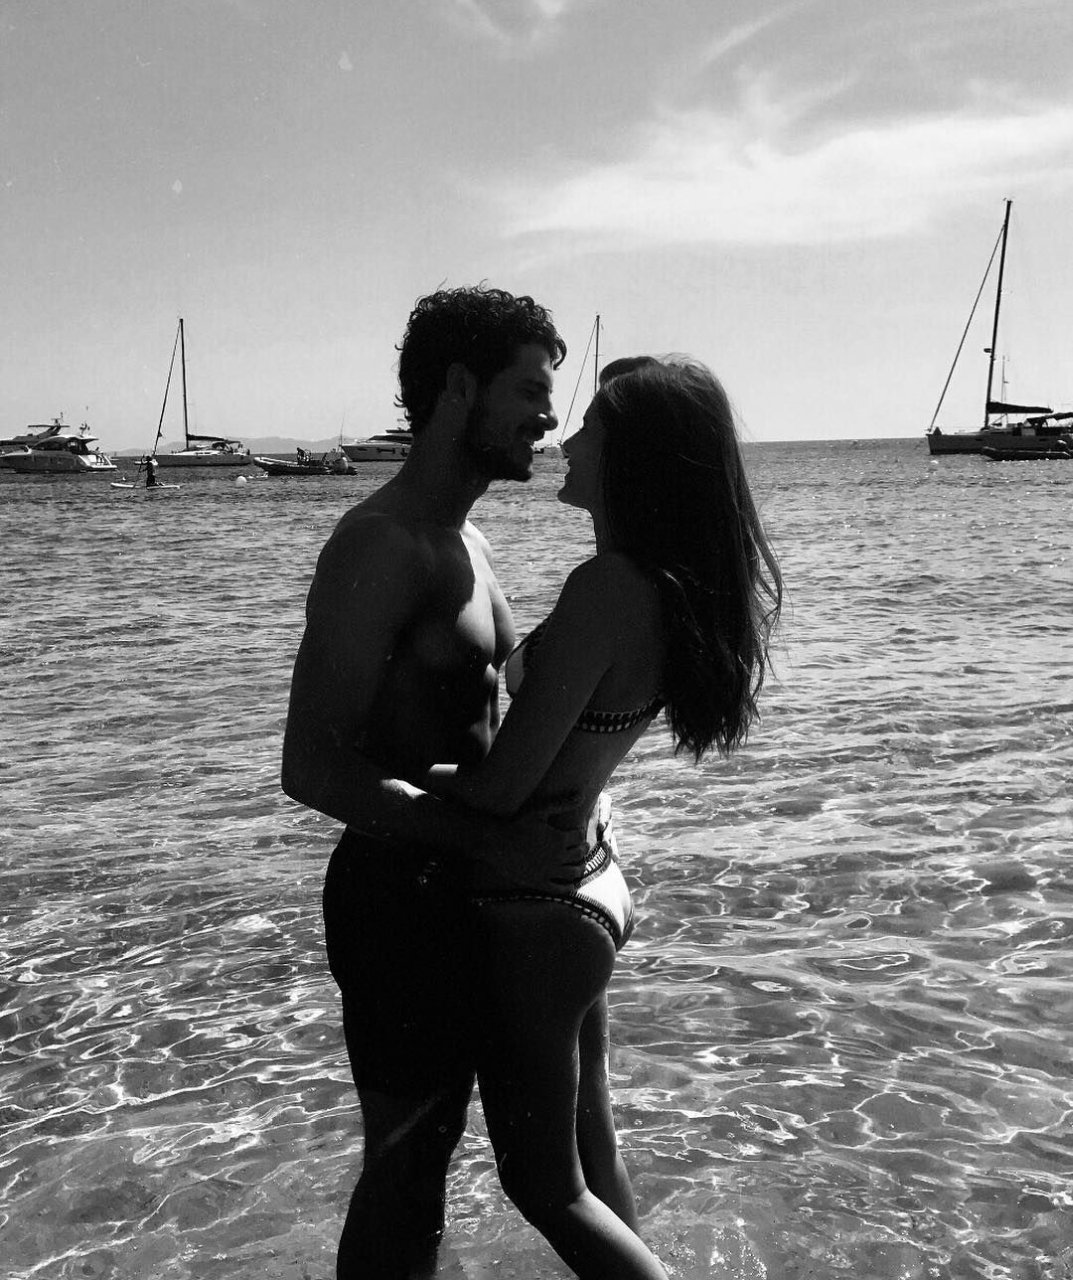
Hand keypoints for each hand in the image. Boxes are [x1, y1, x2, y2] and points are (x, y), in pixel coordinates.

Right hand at [470, 803, 587, 894]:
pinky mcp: (540, 883)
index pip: (579, 837)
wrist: (496, 844)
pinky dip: (569, 887)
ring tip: (580, 864)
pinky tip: (572, 883)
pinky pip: (560, 888)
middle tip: (582, 847)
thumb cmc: (518, 825)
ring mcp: (549, 871)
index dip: (579, 833)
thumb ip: (562, 804)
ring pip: (574, 872)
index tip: (577, 832)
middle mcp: (557, 856)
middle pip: (580, 854)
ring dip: (580, 867)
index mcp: (559, 839)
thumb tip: (581, 795)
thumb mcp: (540, 811)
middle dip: (582, 849)